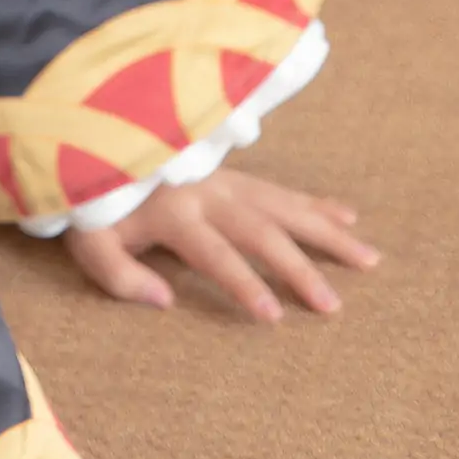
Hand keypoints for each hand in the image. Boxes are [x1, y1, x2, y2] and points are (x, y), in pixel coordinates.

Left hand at [66, 168, 379, 322]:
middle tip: (332, 305)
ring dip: (327, 233)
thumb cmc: (92, 205)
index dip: (244, 283)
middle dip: (298, 268)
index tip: (273, 316)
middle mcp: (208, 192)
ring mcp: (225, 178)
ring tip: (368, 260)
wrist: (94, 142)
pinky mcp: (233, 173)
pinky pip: (282, 188)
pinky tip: (349, 216)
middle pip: (262, 231)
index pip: (215, 253)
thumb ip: (120, 275)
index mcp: (173, 212)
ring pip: (285, 205)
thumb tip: (165, 302)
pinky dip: (317, 201)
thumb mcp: (90, 241)